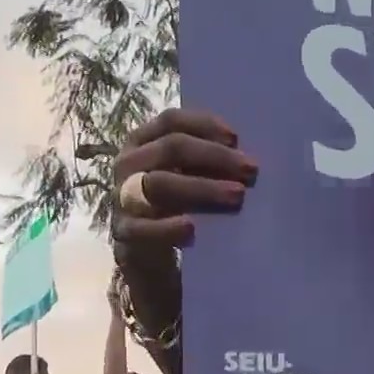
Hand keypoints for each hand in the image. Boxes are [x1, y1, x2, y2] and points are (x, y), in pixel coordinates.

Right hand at [110, 108, 256, 252]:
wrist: (147, 252)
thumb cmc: (174, 202)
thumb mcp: (187, 174)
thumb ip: (206, 160)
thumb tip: (245, 155)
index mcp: (143, 140)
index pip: (171, 121)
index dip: (205, 125)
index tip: (236, 139)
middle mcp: (129, 163)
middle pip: (170, 148)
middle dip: (215, 156)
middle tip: (250, 170)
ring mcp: (122, 196)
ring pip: (159, 184)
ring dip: (202, 188)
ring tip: (236, 196)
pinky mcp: (124, 231)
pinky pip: (143, 228)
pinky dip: (168, 228)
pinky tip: (192, 229)